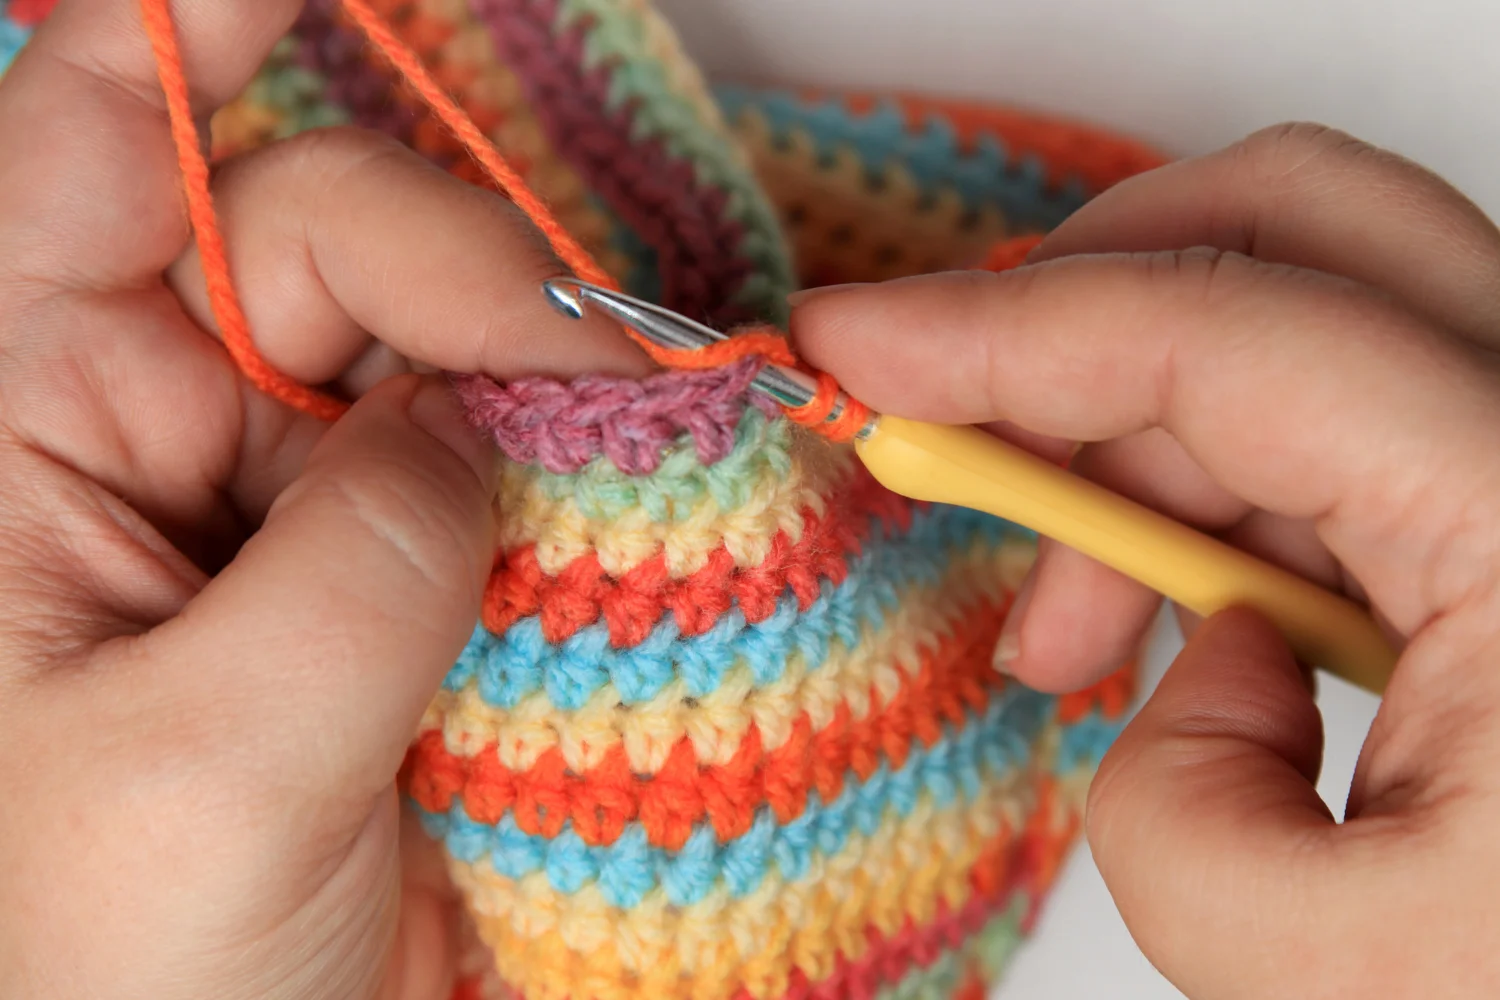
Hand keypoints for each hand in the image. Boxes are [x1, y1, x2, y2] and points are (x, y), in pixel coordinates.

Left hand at [0, 2, 643, 997]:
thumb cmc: (112, 990)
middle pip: (317, 241)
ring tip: (656, 438)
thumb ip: (352, 559)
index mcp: (17, 444)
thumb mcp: (198, 772)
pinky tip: (658, 495)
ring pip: (442, 358)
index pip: (76, 162)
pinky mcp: (407, 588)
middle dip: (464, 269)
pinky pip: (508, 475)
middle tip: (604, 362)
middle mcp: (153, 446)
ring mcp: (295, 515)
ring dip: (547, 379)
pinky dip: (590, 475)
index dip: (178, 38)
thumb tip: (475, 424)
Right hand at [793, 123, 1499, 998]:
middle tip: (952, 438)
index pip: (1231, 332)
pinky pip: (1341, 440)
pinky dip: (1216, 502)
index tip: (854, 343)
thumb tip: (1195, 666)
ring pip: (1306, 341)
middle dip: (1080, 322)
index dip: (1005, 325)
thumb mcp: (1350, 976)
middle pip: (1294, 235)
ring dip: (1138, 449)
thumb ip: (1185, 813)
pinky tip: (1175, 624)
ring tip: (1062, 639)